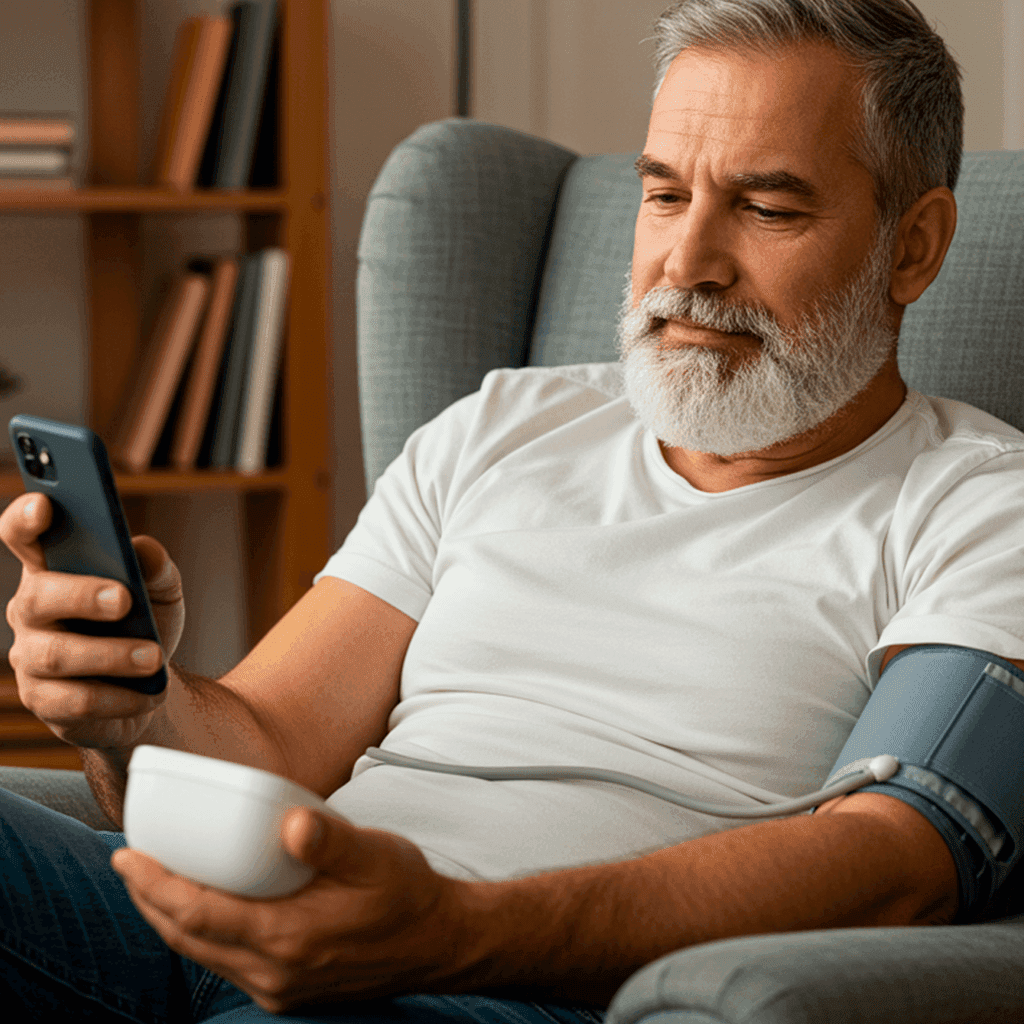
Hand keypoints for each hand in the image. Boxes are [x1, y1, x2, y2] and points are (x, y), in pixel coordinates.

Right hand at [1, 492, 184, 747]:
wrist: (149, 685)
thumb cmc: (145, 624)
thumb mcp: (162, 592)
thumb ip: (156, 568)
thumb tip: (145, 549)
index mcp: (53, 568)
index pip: (23, 536)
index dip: (25, 518)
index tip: (44, 504)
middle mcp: (31, 609)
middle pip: (39, 595)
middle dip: (81, 595)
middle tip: (125, 600)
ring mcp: (31, 656)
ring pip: (58, 654)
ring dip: (111, 655)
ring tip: (154, 657)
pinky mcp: (44, 700)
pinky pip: (74, 700)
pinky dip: (118, 696)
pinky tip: (149, 693)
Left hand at [110, 810, 477, 1013]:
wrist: (441, 943)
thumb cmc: (406, 893)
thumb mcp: (374, 854)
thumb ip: (330, 838)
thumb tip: (292, 823)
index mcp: (288, 938)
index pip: (197, 914)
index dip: (155, 885)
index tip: (128, 855)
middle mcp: (275, 972)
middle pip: (187, 939)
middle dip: (150, 901)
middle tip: (130, 863)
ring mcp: (280, 987)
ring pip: (203, 955)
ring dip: (172, 919)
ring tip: (156, 883)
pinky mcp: (288, 990)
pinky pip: (227, 963)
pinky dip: (203, 934)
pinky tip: (207, 907)